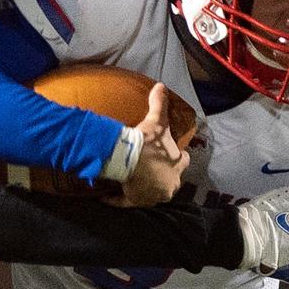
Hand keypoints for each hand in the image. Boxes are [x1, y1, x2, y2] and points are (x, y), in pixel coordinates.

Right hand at [106, 83, 190, 206]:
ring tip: (131, 180)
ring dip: (142, 188)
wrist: (133, 161)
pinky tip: (106, 197)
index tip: (170, 152)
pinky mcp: (136, 201)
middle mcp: (169, 184)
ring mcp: (153, 195)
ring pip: (150, 193)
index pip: (183, 160)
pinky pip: (126, 202)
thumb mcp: (157, 121)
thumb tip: (161, 86)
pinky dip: (117, 199)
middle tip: (149, 168)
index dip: (177, 156)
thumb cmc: (150, 143)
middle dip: (161, 176)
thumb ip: (160, 104)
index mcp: (177, 165)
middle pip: (169, 181)